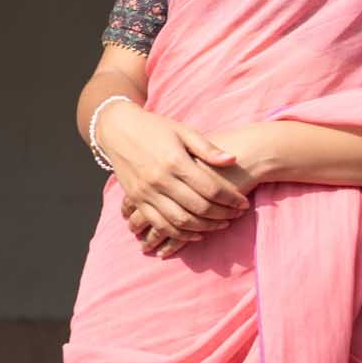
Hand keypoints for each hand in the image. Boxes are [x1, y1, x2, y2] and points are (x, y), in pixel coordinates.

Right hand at [102, 104, 259, 257]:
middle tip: (236, 216)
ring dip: (204, 228)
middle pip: (198, 208)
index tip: (243, 203)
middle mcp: (160, 180)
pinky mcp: (137, 200)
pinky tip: (196, 234)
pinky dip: (180, 234)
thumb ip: (207, 148)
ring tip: (221, 225)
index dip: (230, 199)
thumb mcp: (183, 131)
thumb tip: (233, 160)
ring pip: (180, 222)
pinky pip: (160, 225)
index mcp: (175, 161)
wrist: (118, 129)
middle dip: (222, 215)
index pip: (210, 188)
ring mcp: (146, 192)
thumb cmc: (155, 128)